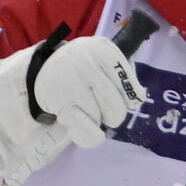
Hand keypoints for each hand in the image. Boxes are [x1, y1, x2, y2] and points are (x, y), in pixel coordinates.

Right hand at [28, 35, 146, 147]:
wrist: (47, 66)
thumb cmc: (87, 65)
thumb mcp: (106, 57)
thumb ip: (126, 72)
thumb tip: (138, 96)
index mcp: (105, 51)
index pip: (133, 92)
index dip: (132, 100)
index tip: (126, 99)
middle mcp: (87, 64)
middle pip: (117, 110)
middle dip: (113, 114)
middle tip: (103, 105)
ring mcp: (71, 84)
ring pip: (99, 120)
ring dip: (95, 118)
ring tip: (84, 104)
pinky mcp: (59, 102)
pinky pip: (84, 132)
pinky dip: (86, 133)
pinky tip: (79, 120)